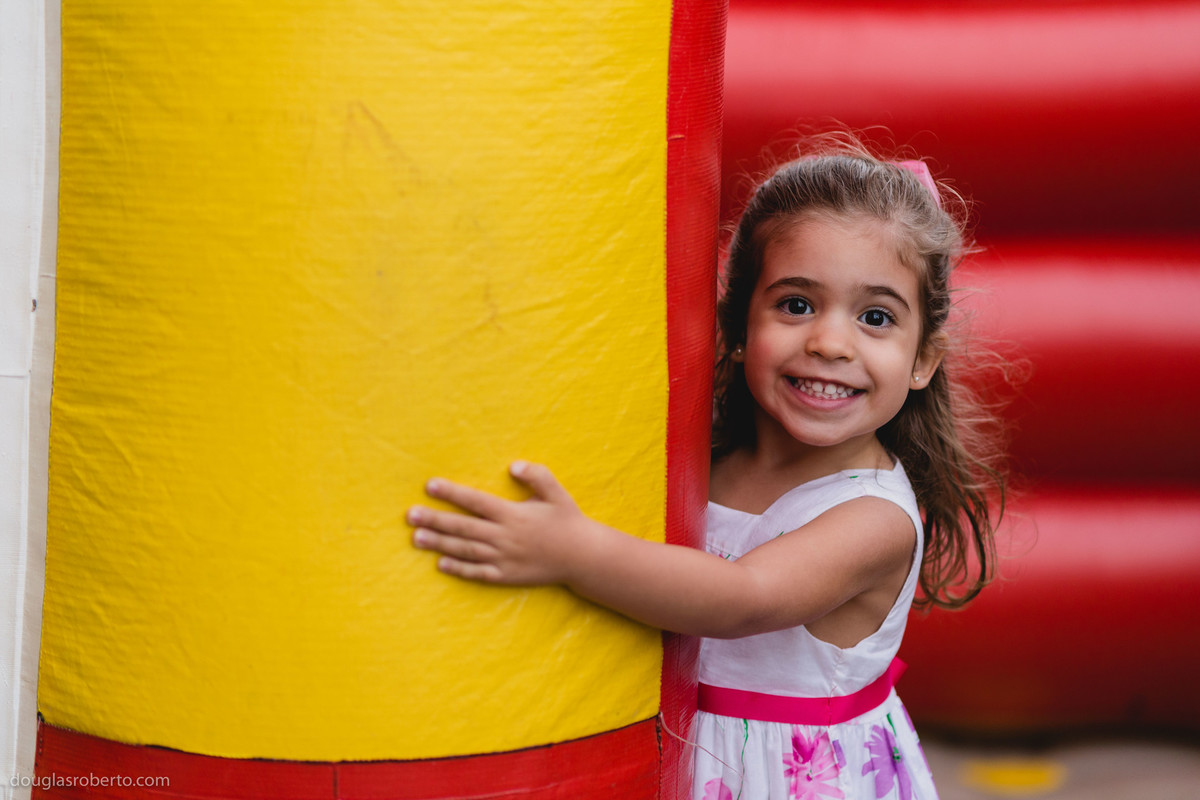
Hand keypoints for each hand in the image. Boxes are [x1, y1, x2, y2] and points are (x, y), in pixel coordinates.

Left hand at [408, 460, 595, 584]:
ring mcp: (504, 559)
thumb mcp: (556, 493)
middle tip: (410, 515)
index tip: (430, 485)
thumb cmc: (568, 520)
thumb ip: (537, 475)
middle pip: (463, 527)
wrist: (583, 557)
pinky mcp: (506, 576)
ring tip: (416, 538)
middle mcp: (505, 537)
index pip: (475, 501)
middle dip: (435, 520)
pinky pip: (478, 573)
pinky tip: (440, 564)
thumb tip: (513, 465)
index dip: (452, 493)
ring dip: (439, 544)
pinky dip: (459, 569)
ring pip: (465, 550)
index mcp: (513, 514)